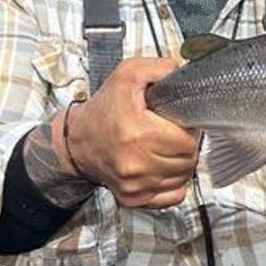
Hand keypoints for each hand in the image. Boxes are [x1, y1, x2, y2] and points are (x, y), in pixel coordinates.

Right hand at [62, 57, 198, 208]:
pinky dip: (173, 182)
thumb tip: (180, 74)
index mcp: (137, 132)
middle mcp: (135, 162)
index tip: (176, 122)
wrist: (77, 140)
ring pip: (183, 177)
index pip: (187, 140)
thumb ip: (158, 68)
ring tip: (164, 148)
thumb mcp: (127, 75)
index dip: (187, 129)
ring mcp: (134, 184)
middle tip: (171, 133)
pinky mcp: (132, 197)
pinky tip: (162, 166)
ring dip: (180, 163)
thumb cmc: (104, 110)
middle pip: (188, 160)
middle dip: (185, 145)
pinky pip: (172, 195)